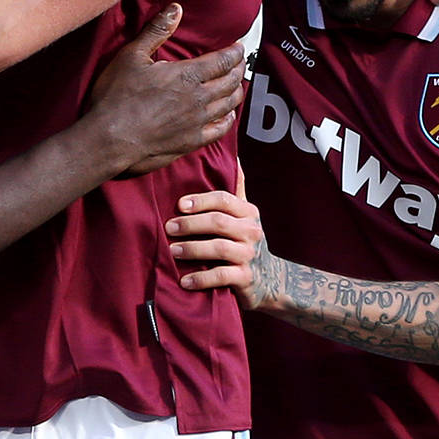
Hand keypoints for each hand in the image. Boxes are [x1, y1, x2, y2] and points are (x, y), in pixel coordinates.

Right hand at [87, 5, 246, 176]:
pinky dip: (228, 120)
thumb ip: (156, 31)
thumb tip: (176, 9)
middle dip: (238, 69)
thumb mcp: (132, 55)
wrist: (109, 140)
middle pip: (230, 81)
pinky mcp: (191, 141)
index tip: (239, 47)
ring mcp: (197, 122)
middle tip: (240, 63)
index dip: (235, 53)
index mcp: (187, 75)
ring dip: (236, 92)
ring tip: (236, 84)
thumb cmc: (116, 96)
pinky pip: (220, 130)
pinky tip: (228, 115)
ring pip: (229, 104)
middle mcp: (198, 98)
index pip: (223, 61)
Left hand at [166, 189, 276, 309]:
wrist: (270, 278)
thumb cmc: (246, 241)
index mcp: (248, 212)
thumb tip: (235, 157)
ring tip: (172, 251)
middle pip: (219, 222)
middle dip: (191, 224)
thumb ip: (237, 189)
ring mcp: (249, 255)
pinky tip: (184, 281)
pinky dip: (201, 278)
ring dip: (193, 248)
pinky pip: (221, 276)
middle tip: (168, 227)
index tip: (179, 205)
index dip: (201, 201)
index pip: (224, 199)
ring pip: (220, 248)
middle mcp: (251, 231)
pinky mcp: (246, 278)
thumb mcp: (245, 215)